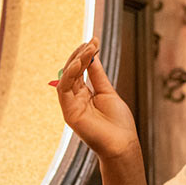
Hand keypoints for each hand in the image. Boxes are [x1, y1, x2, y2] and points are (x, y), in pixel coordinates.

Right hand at [56, 39, 140, 162]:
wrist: (122, 144)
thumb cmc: (118, 123)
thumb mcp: (108, 92)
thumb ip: (97, 75)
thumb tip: (93, 56)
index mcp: (84, 95)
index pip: (80, 71)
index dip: (85, 55)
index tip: (94, 40)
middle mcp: (75, 99)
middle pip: (72, 72)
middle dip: (80, 54)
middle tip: (92, 42)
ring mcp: (71, 106)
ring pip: (66, 78)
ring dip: (76, 61)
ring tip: (88, 48)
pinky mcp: (68, 112)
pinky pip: (63, 89)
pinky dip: (69, 74)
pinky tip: (79, 63)